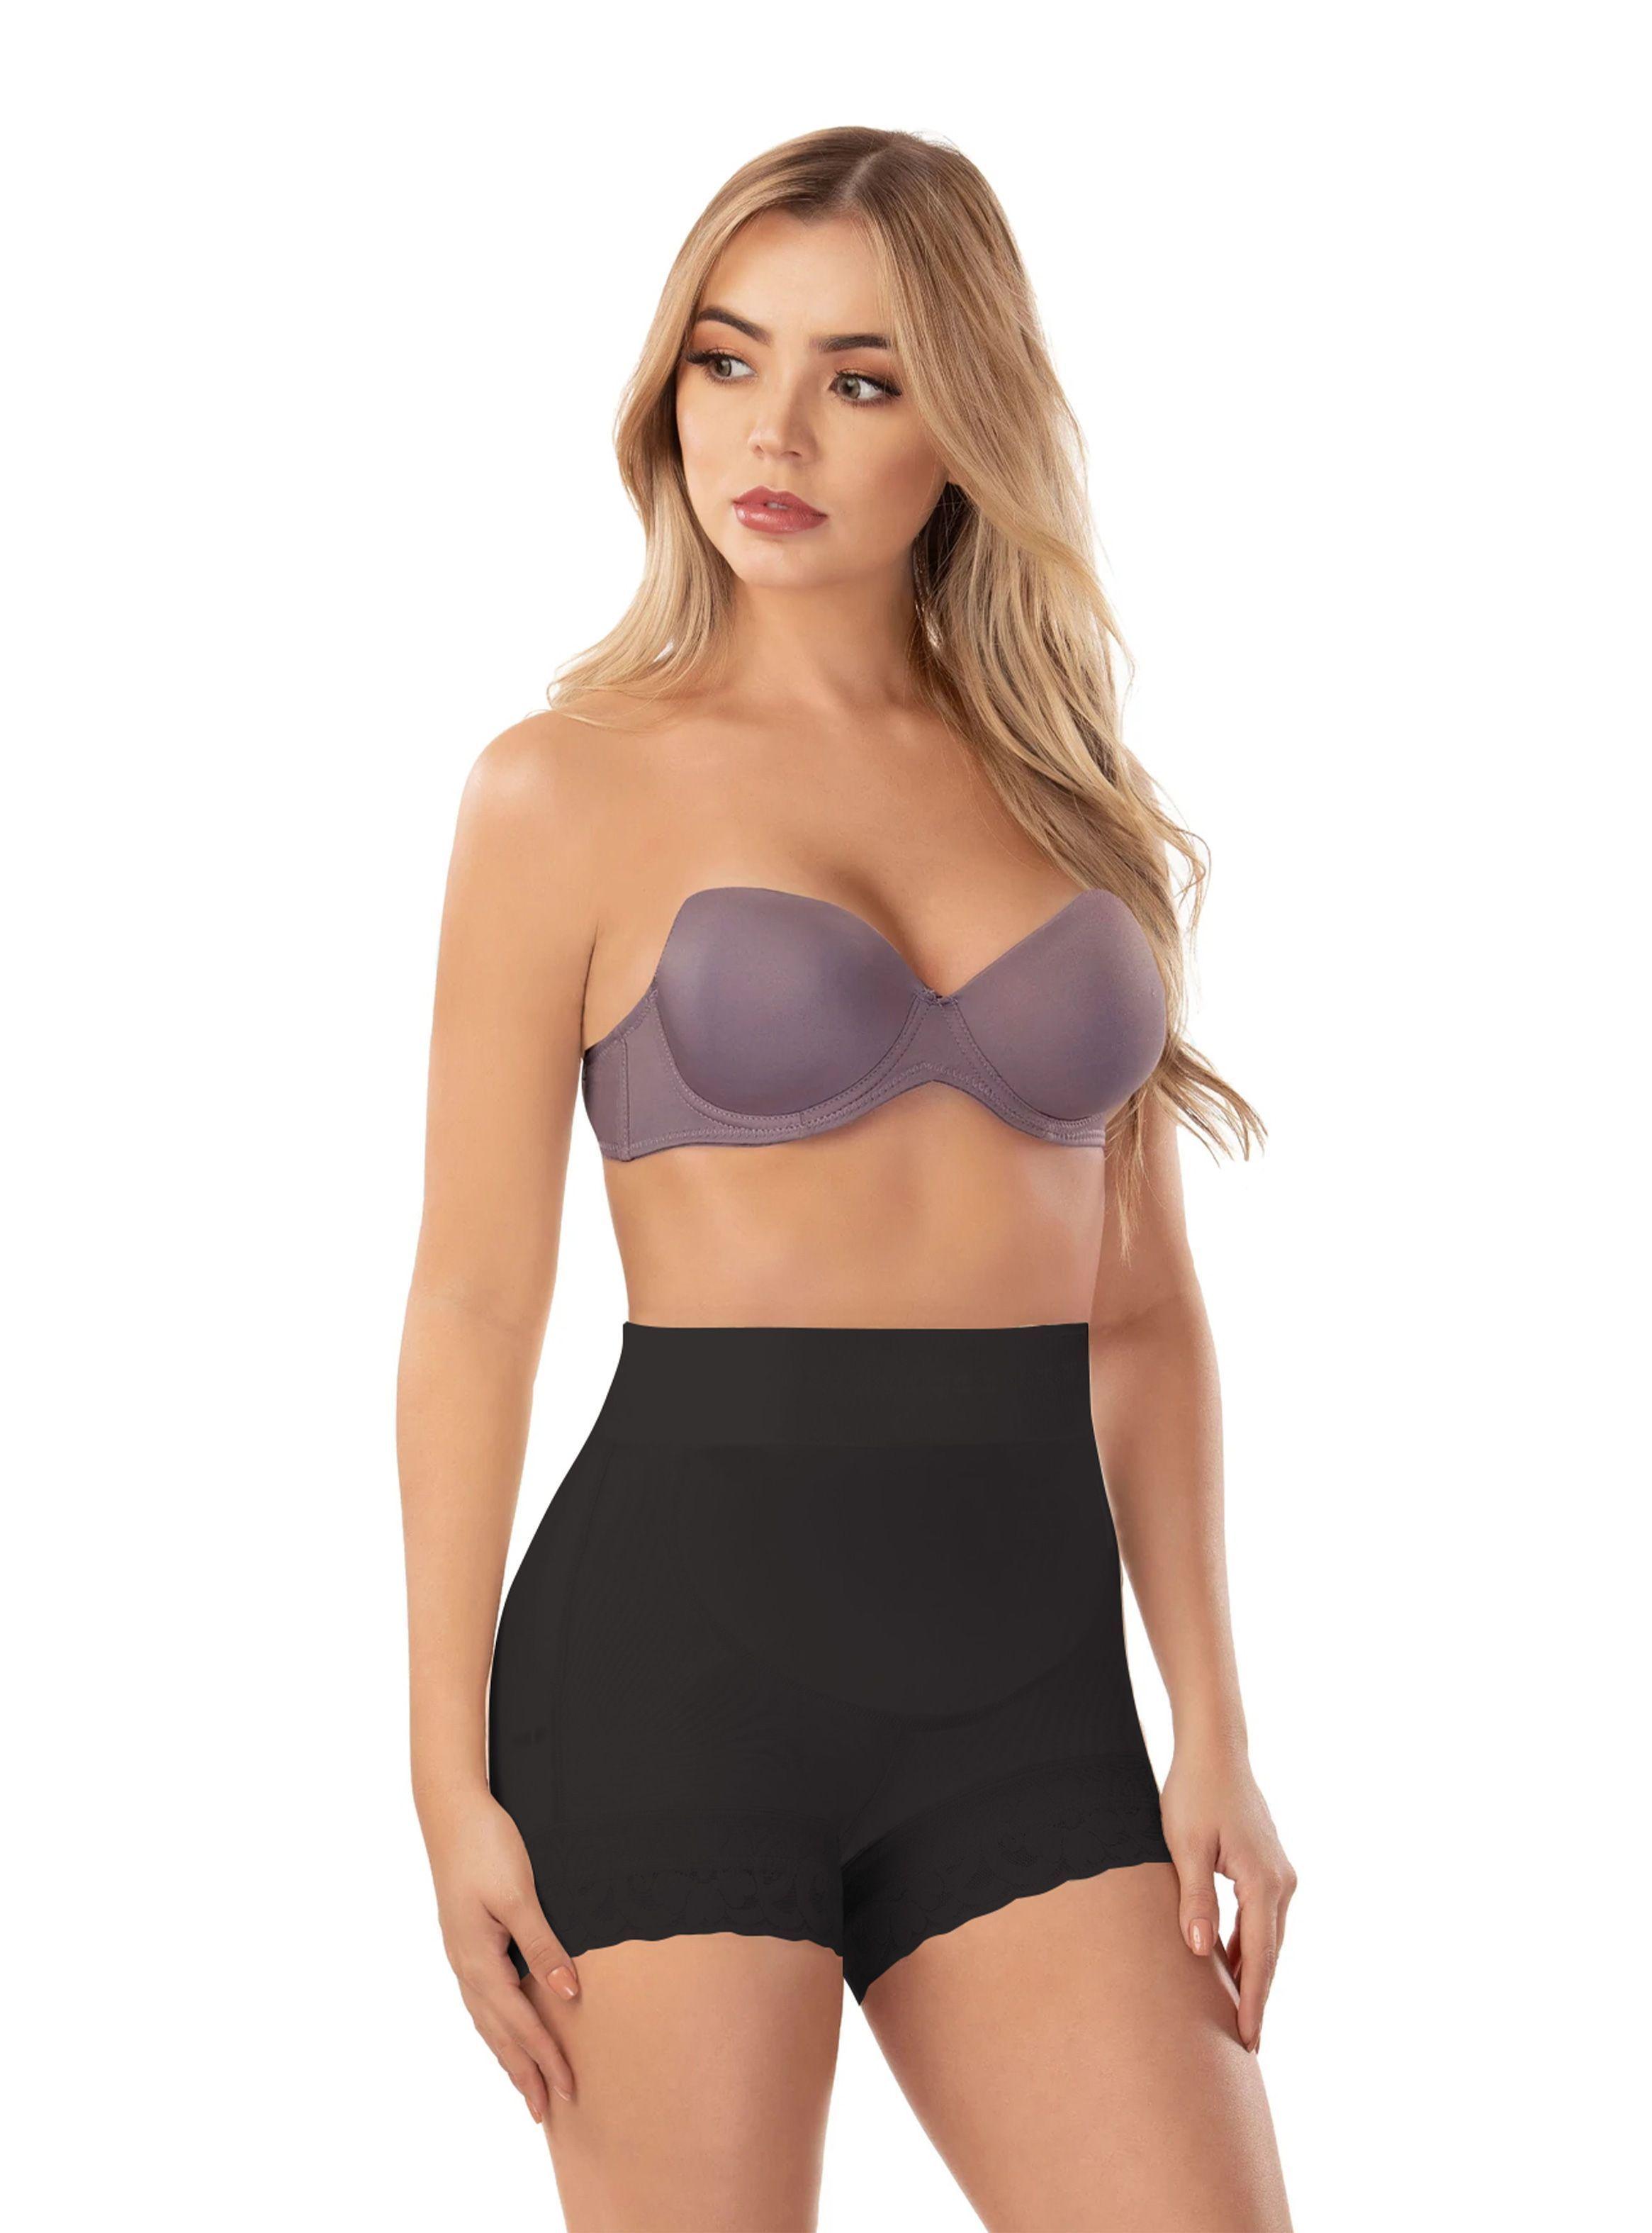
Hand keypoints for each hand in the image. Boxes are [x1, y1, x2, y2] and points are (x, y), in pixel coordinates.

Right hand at [420, 1786, 579, 2120]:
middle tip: (545, 2112)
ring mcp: (461, 1954)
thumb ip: (542, 1945)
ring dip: (507, 2054)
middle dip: (522, 2073)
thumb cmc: (486, 1846)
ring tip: (525, 2085)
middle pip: (498, 2034)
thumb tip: (567, 1994)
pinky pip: (482, 1998)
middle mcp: (466, 1965)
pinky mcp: (465, 1940)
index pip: (520, 2023)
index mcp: (479, 1960)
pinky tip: (504, 2028)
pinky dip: (496, 2025)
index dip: (545, 2058)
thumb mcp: (519, 1893)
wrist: (450, 1810)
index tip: (568, 2090)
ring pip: (486, 2020)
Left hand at [1160, 1737, 1296, 2053]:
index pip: (1260, 1955)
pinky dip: (1251, 1944)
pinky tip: (1231, 1960)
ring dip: (1255, 1972)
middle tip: (1247, 2045)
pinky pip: (1263, 1917)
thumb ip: (1195, 1899)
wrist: (1214, 1749)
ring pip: (1269, 1937)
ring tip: (1239, 2014)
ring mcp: (1279, 1873)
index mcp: (1263, 1881)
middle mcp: (1281, 1882)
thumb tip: (1201, 1953)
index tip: (1248, 2039)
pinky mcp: (1268, 1866)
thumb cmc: (1194, 1792)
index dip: (1253, 2000)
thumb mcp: (1185, 1845)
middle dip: (1259, 1997)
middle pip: (1270, 1953)